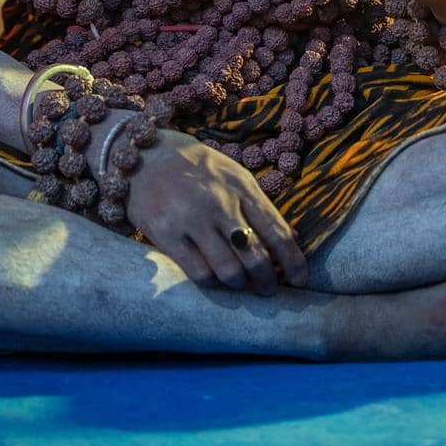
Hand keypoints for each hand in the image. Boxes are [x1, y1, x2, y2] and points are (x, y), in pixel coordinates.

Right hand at [122, 128, 309, 296]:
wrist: (144, 154)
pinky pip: (198, 273)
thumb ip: (256, 204)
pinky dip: (211, 284)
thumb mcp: (231, 174)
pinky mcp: (166, 234)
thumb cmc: (194, 167)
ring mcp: (193, 219)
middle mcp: (220, 202)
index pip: (277, 230)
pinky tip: (213, 281)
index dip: (293, 261)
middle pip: (256, 256)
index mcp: (242, 186)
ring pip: (229, 271)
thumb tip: (289, 238)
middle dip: (267, 281)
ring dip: (240, 286)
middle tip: (268, 291)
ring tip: (241, 287)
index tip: (302, 280)